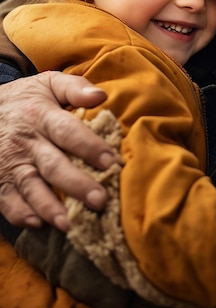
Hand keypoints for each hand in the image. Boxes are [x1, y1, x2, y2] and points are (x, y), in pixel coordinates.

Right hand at [0, 71, 115, 230]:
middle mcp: (26, 142)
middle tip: (101, 200)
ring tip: (69, 224)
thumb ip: (75, 88)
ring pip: (30, 188)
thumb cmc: (27, 98)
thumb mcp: (48, 83)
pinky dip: (20, 214)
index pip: (68, 132)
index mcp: (42, 115)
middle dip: (77, 185)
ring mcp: (10, 163)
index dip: (90, 147)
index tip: (112, 162)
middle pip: (53, 165)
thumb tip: (101, 95)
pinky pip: (6, 200)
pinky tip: (38, 224)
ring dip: (49, 207)